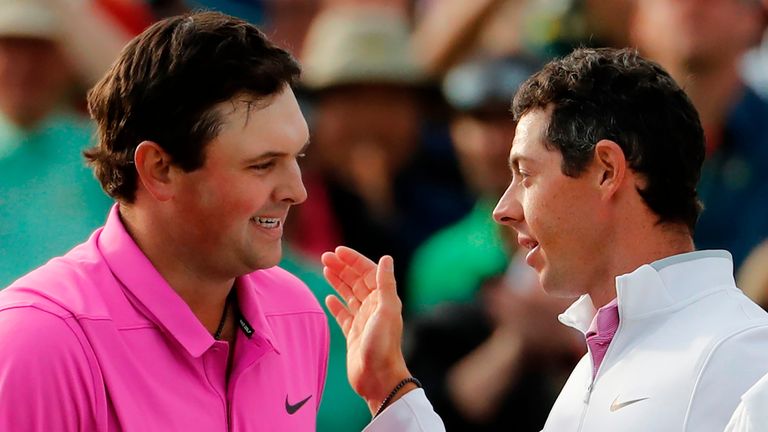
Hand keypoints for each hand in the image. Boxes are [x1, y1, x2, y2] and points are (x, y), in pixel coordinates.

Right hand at [321, 247, 412, 413]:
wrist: (377, 378)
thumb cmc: (383, 345)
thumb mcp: (387, 310)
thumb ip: (386, 284)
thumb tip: (386, 258)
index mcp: (383, 299)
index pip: (368, 272)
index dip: (354, 260)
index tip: (337, 251)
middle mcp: (373, 308)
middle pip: (356, 281)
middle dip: (342, 267)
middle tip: (325, 256)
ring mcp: (362, 320)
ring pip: (349, 294)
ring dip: (338, 281)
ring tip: (325, 269)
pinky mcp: (352, 334)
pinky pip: (343, 314)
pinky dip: (336, 304)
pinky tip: (328, 297)